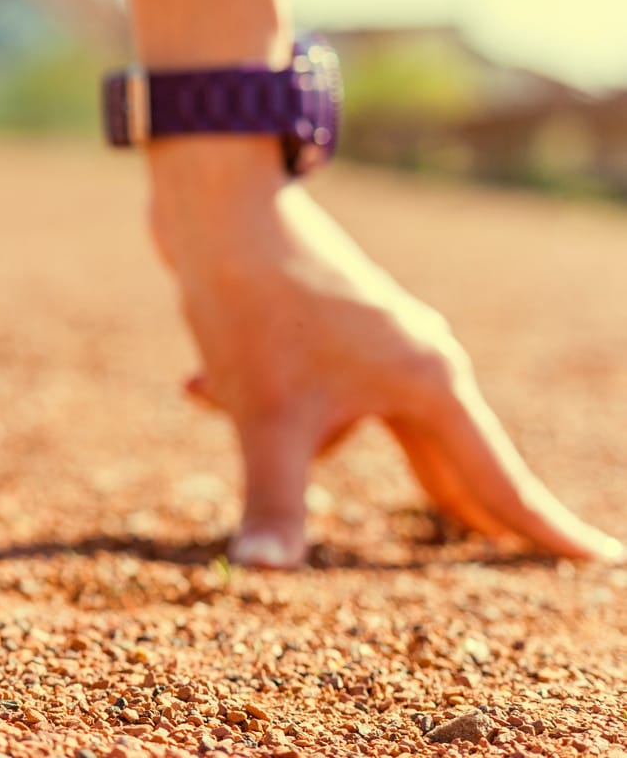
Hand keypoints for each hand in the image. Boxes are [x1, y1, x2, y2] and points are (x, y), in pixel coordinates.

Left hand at [148, 139, 622, 567]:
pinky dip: (248, 396)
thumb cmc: (252, 307)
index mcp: (430, 385)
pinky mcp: (326, 325)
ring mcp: (375, 339)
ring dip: (277, 428)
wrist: (216, 207)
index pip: (498, 480)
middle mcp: (418, 358)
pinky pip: (298, 392)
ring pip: (342, 423)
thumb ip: (273, 499)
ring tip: (209, 388)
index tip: (599, 563)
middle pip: (442, 456)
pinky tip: (193, 383)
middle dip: (448, 502)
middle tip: (506, 550)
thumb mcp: (263, 416)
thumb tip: (263, 570)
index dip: (542, 531)